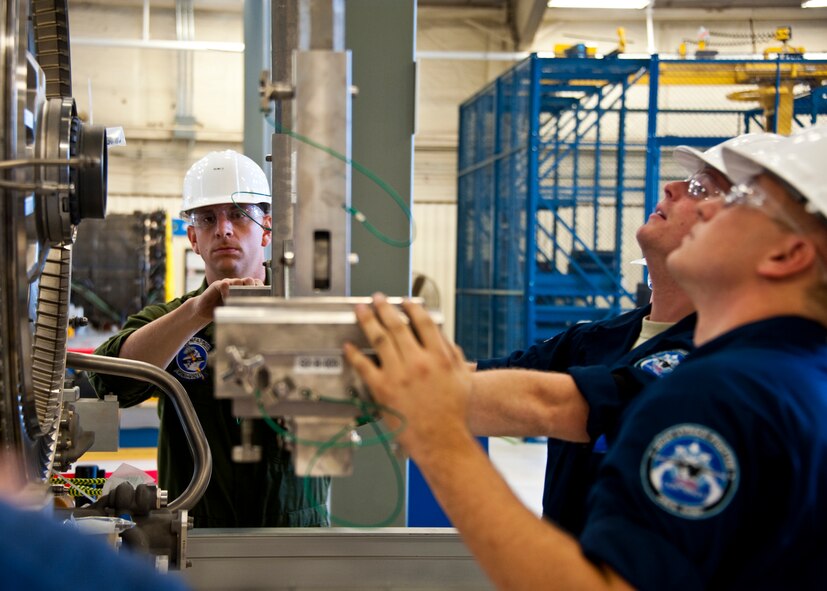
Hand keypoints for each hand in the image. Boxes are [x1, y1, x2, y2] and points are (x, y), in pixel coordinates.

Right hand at [192, 277, 263, 321]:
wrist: (205, 311)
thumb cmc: (223, 310)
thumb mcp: (236, 310)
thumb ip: (246, 308)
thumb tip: (259, 314)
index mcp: (244, 289)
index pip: (256, 283)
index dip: (260, 288)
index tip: (261, 296)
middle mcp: (237, 284)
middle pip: (249, 280)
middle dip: (251, 288)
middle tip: (249, 298)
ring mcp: (227, 283)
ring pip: (238, 281)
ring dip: (239, 290)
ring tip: (235, 300)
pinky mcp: (217, 285)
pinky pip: (224, 284)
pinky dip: (226, 290)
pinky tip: (225, 298)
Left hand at [344, 293, 472, 456]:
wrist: (442, 440)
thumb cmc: (454, 413)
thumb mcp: (462, 378)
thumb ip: (453, 354)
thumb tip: (440, 336)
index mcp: (439, 357)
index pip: (423, 322)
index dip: (412, 308)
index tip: (405, 301)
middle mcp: (418, 362)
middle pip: (398, 326)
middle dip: (385, 308)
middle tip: (377, 299)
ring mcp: (399, 375)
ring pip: (379, 339)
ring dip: (368, 321)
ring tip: (361, 311)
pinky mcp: (383, 390)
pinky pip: (364, 366)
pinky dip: (354, 354)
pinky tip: (348, 346)